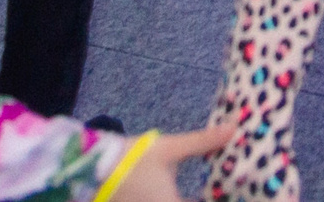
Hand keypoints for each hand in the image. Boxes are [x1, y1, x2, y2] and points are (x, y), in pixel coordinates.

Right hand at [109, 125, 233, 201]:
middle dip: (200, 197)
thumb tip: (234, 128)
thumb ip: (204, 142)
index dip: (219, 198)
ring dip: (183, 197)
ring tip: (198, 190)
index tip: (231, 191)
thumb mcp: (170, 149)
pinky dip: (173, 199)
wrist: (89, 169)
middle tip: (215, 188)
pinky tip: (175, 194)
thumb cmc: (132, 159)